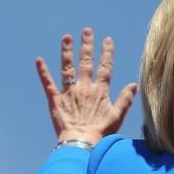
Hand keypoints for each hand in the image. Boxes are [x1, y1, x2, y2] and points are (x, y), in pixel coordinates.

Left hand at [36, 28, 137, 144]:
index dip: (106, 53)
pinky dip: (43, 72)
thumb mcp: (117, 116)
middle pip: (86, 62)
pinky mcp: (55, 100)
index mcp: (100, 91)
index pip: (105, 67)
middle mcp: (84, 88)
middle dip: (87, 45)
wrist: (81, 142)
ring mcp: (69, 92)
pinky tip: (39, 60)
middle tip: (87, 30)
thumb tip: (134, 85)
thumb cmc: (101, 132)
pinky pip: (47, 83)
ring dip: (67, 52)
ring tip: (67, 37)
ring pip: (67, 68)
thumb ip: (125, 99)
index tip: (107, 40)